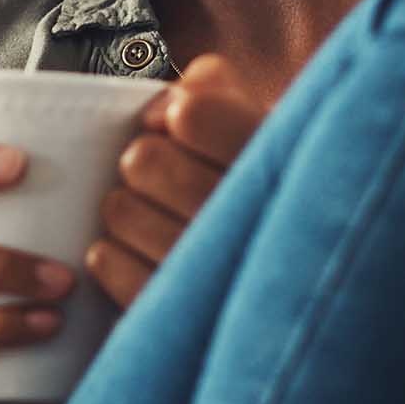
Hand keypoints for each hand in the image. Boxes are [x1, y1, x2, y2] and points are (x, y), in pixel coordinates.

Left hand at [88, 54, 270, 308]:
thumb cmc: (267, 186)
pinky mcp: (175, 315)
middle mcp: (249, 221)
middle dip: (147, 162)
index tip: (186, 125)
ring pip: (120, 211)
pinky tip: (146, 251)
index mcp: (277, 162)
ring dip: (130, 208)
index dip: (177, 113)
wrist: (298, 280)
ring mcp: (210, 274)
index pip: (189, 114)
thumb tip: (163, 105)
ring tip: (163, 217)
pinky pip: (106, 262)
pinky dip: (113, 253)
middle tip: (170, 177)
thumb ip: (215, 88)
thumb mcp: (261, 121)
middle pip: (143, 161)